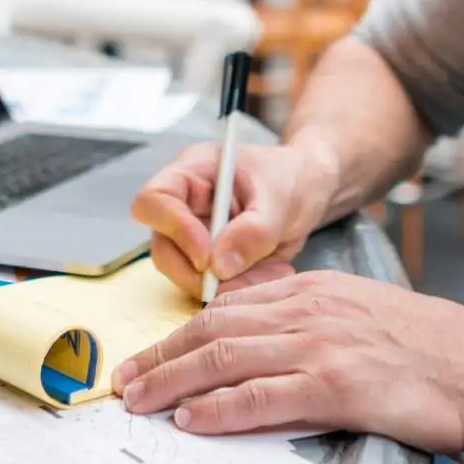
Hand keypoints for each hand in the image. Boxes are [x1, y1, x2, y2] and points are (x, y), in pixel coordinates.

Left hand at [111, 270, 463, 455]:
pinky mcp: (336, 385)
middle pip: (212, 328)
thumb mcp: (361, 314)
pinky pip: (261, 396)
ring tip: (139, 401)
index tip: (150, 354)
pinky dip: (219, 408)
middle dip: (160, 355)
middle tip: (124, 380)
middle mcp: (309, 310)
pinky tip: (193, 418)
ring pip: (224, 357)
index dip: (180, 333)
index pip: (227, 307)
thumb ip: (312, 320)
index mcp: (313, 291)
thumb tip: (262, 340)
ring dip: (172, 381)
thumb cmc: (429, 349)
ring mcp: (321, 345)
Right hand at [130, 139, 335, 297]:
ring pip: (185, 274)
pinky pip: (211, 286)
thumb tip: (218, 267)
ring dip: (225, 286)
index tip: (206, 255)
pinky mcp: (210, 261)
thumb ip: (254, 229)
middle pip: (163, 247)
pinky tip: (270, 274)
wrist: (309, 189)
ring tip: (271, 273)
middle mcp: (184, 205)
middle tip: (243, 278)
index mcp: (192, 173)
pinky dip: (239, 290)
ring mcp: (194, 235)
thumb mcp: (281, 198)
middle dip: (199, 273)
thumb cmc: (292, 177)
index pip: (154, 201)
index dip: (173, 230)